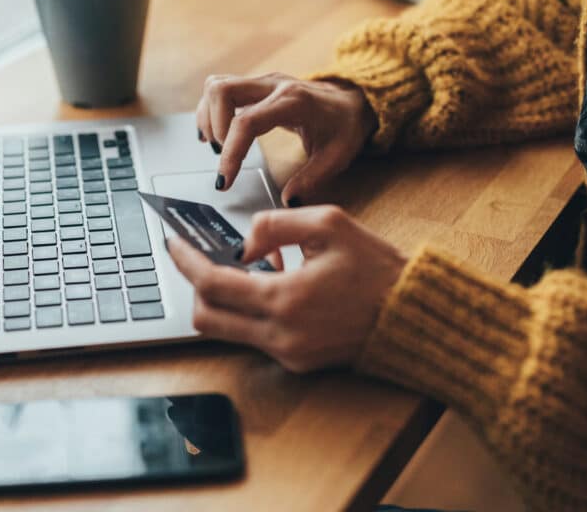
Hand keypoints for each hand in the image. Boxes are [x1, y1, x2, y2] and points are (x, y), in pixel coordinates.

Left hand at [166, 206, 406, 372]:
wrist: (412, 316)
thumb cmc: (377, 268)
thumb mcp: (329, 224)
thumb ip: (275, 224)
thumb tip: (243, 244)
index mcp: (285, 299)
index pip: (212, 284)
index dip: (186, 262)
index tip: (173, 243)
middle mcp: (280, 334)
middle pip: (206, 318)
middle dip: (195, 286)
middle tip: (199, 258)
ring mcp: (287, 354)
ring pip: (226, 331)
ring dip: (223, 300)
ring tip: (244, 269)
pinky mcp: (297, 362)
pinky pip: (254, 337)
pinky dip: (250, 312)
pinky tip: (271, 287)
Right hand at [195, 73, 376, 205]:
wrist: (353, 101)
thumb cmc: (344, 126)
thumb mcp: (337, 157)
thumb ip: (312, 179)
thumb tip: (288, 201)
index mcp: (293, 102)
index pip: (247, 122)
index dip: (231, 153)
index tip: (224, 180)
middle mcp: (274, 85)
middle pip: (222, 90)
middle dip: (214, 127)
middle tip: (222, 156)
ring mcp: (263, 82)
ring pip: (217, 86)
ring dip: (209, 117)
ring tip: (218, 146)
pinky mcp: (256, 85)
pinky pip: (221, 89)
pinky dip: (211, 111)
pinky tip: (216, 134)